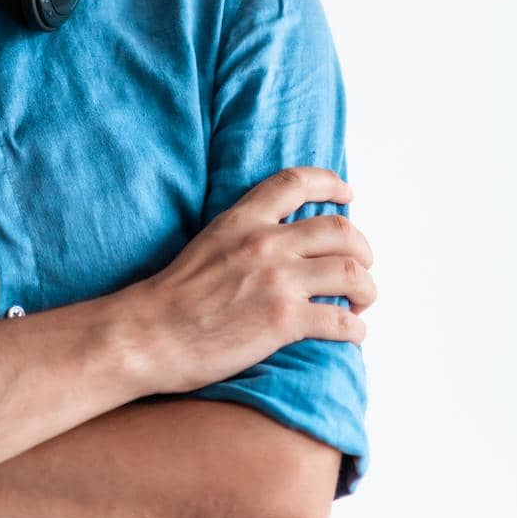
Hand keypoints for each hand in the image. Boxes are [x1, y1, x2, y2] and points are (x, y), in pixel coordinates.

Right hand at [128, 166, 375, 394]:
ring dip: (367, 290)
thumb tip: (281, 240)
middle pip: (341, 230)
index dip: (330, 183)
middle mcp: (265, 242)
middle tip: (362, 266)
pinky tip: (351, 333)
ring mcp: (277, 280)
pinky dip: (355, 329)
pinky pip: (341, 320)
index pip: (296, 183)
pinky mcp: (283, 321)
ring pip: (352, 273)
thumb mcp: (209, 243)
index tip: (346, 193)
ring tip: (361, 303)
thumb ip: (245, 235)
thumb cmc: (173, 297)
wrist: (149, 334)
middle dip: (363, 249)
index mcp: (243, 219)